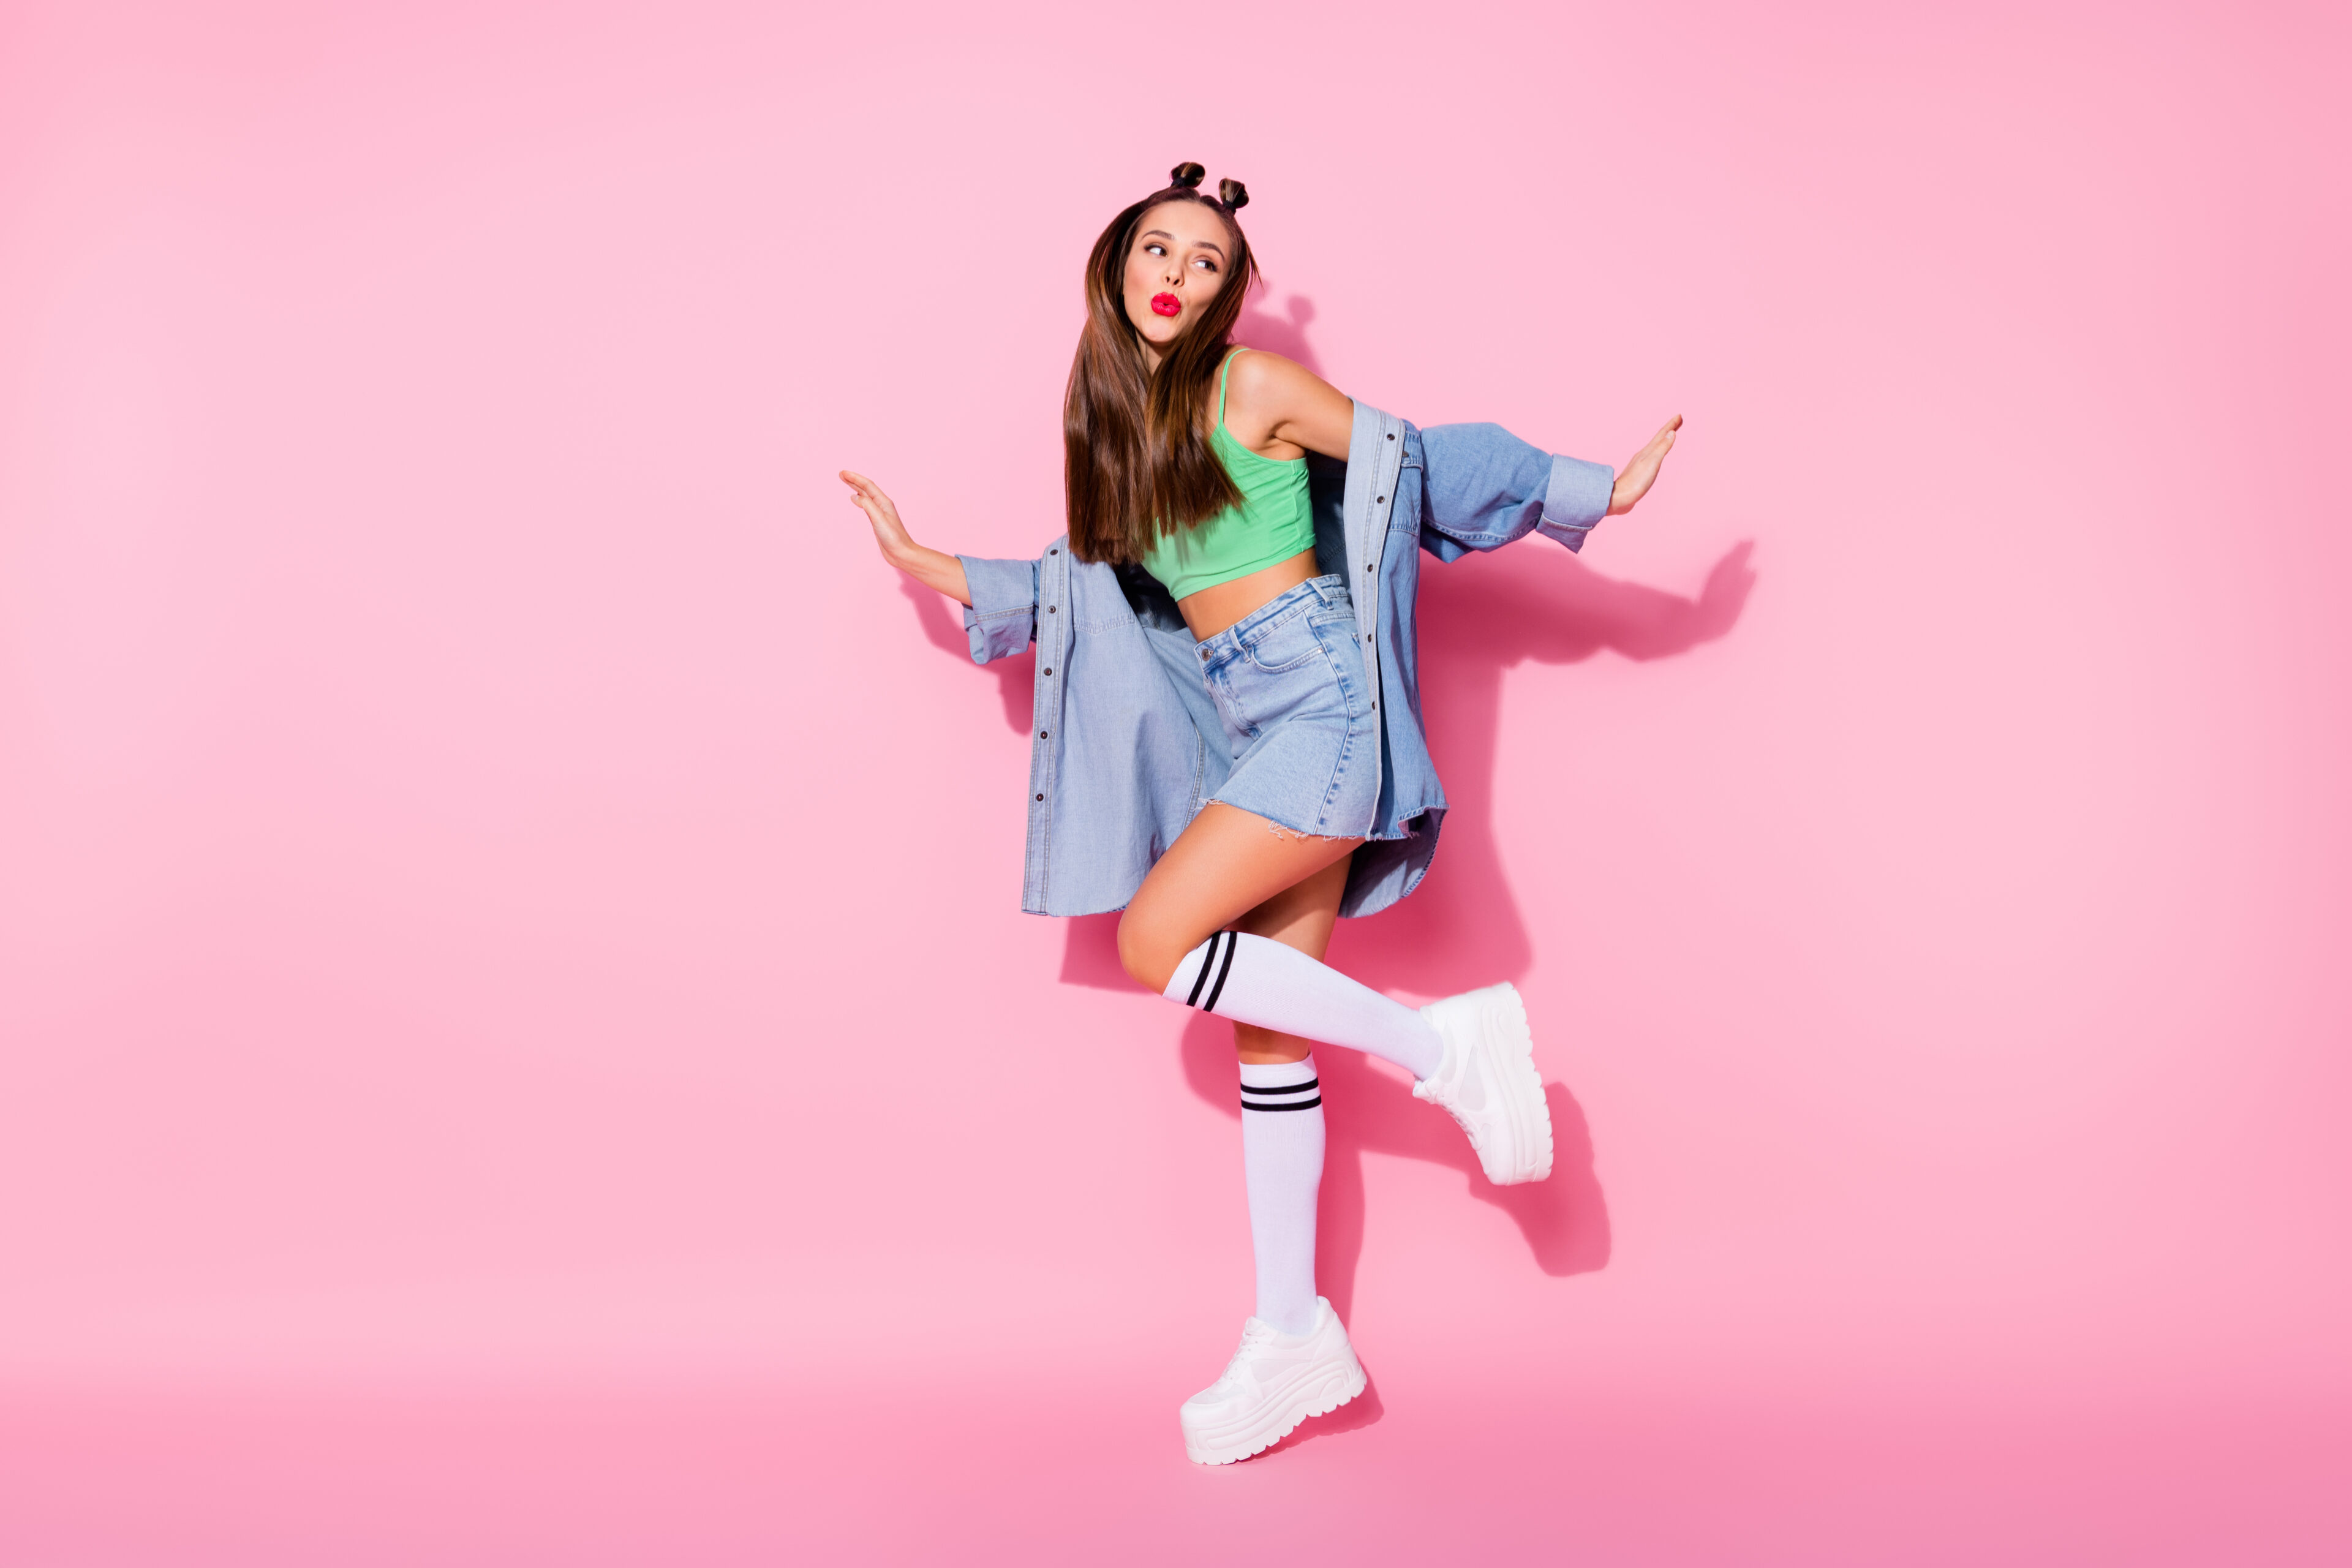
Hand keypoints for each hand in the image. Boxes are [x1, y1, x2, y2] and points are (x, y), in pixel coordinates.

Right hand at [838, 469, 972, 605]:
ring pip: (865, 496)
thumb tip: (854, 496)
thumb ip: (867, 505)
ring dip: (855, 488)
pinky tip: (855, 499)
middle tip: (841, 474)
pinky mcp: (877, 521)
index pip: (867, 485)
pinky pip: (866, 505)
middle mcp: (882, 505)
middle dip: (853, 480)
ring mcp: (880, 513)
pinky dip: (859, 499)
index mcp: (884, 502)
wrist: (901, 553)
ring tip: (846, 481)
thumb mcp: (878, 519)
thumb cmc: (893, 538)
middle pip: (866, 488)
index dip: (854, 478)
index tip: (842, 473)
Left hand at [1608, 415, 1681, 515]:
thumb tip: (1672, 433)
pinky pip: (1651, 458)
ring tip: (1668, 437)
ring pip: (1654, 448)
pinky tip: (1655, 457)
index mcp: (1647, 451)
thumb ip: (1662, 448)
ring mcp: (1640, 464)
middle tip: (1677, 421)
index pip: (1662, 435)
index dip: (1671, 425)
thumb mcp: (1653, 463)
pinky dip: (1657, 453)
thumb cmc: (1636, 482)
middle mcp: (1643, 455)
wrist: (1619, 497)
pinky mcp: (1639, 473)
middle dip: (1669, 430)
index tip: (1679, 416)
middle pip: (1658, 439)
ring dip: (1663, 441)